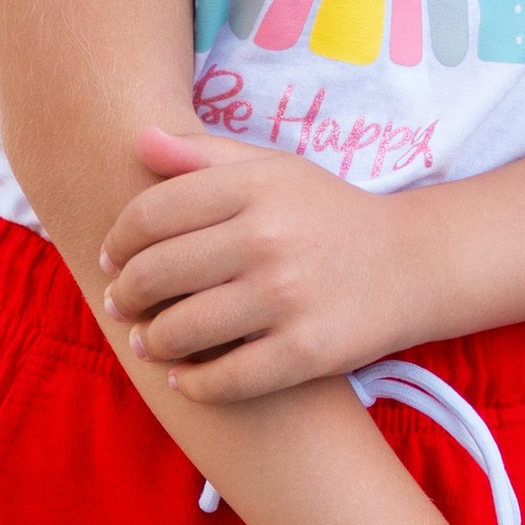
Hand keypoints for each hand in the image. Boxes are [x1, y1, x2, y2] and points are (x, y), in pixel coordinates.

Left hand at [99, 131, 417, 398]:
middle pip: (158, 273)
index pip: (153, 213)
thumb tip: (138, 140)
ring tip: (147, 342)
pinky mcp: (308, 351)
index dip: (118, 240)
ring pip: (183, 330)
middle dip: (126, 295)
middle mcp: (270, 237)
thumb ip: (204, 155)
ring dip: (151, 341)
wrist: (412, 264)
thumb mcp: (274, 170)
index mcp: (257, 186)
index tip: (111, 258)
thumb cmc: (328, 214)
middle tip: (119, 306)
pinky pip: (226, 379)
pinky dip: (194, 384)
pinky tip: (184, 377)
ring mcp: (289, 297)